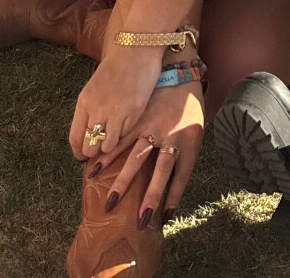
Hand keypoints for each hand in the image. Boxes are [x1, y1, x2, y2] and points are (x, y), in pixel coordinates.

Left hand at [70, 43, 164, 162]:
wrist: (137, 49)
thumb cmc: (116, 66)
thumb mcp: (94, 87)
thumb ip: (90, 109)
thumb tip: (88, 134)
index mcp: (84, 102)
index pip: (75, 138)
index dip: (78, 151)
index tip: (82, 156)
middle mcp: (97, 109)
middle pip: (90, 146)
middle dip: (93, 151)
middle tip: (99, 148)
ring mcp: (116, 112)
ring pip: (108, 146)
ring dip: (110, 145)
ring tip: (114, 137)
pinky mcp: (134, 112)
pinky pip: (125, 134)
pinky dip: (125, 133)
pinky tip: (127, 121)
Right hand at [85, 83, 204, 227]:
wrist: (180, 70)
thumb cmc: (188, 105)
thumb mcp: (194, 129)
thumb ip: (183, 154)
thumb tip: (171, 186)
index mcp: (190, 140)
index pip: (183, 175)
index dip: (174, 197)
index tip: (163, 219)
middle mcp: (172, 135)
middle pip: (161, 171)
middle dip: (150, 197)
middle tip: (139, 220)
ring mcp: (154, 125)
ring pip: (137, 156)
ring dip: (123, 180)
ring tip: (110, 201)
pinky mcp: (139, 116)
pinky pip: (122, 138)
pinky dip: (108, 154)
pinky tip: (95, 168)